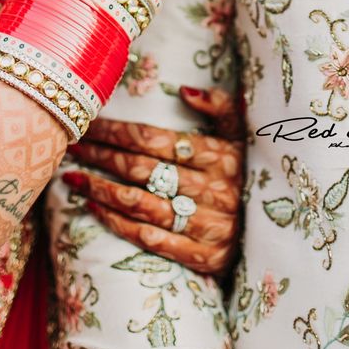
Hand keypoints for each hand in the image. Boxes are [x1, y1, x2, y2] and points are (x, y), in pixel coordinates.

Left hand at [61, 86, 243, 274]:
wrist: (275, 234)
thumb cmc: (249, 176)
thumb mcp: (245, 136)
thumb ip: (221, 107)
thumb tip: (185, 90)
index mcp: (222, 156)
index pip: (156, 140)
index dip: (118, 131)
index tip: (90, 125)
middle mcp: (214, 191)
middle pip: (143, 170)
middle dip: (102, 156)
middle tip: (73, 147)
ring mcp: (208, 226)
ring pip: (141, 204)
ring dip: (102, 189)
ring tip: (74, 177)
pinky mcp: (202, 257)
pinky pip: (150, 238)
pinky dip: (117, 223)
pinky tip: (94, 208)